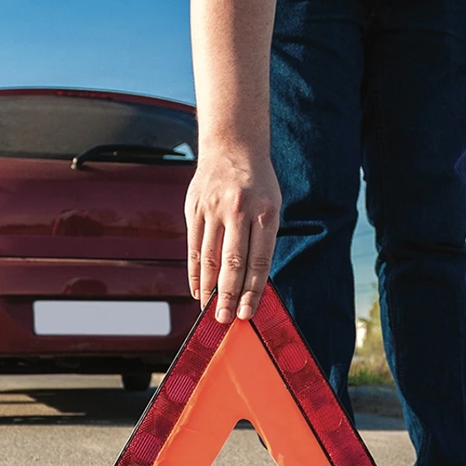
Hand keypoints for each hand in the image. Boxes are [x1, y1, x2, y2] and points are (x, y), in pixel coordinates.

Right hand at [185, 148, 280, 323]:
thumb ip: (262, 242)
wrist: (232, 145)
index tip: (246, 313)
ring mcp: (214, 208)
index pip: (259, 261)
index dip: (252, 291)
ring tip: (209, 309)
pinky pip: (193, 247)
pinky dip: (195, 272)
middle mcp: (239, 210)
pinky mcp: (194, 208)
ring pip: (209, 257)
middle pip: (232, 262)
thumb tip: (251, 285)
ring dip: (208, 288)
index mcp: (265, 212)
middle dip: (228, 295)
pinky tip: (197, 288)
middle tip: (223, 319)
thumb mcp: (271, 206)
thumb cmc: (257, 183)